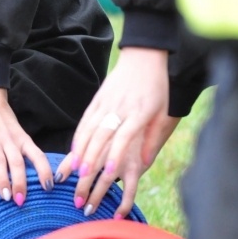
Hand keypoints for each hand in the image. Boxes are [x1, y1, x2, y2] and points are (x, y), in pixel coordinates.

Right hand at [0, 88, 51, 205]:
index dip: (44, 172)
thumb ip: (24, 151)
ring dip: (2, 181)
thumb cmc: (4, 120)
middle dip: (20, 183)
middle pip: (17, 163)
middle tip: (20, 201)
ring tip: (5, 197)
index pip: (38, 156)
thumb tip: (35, 177)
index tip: (49, 188)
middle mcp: (9, 141)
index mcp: (23, 140)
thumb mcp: (19, 134)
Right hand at [55, 47, 177, 217]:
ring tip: (74, 171)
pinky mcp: (96, 100)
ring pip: (89, 130)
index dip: (116, 156)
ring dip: (80, 152)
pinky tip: (74, 151)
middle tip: (83, 181)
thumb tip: (145, 163)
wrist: (143, 57)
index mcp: (138, 113)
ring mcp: (105, 103)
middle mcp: (119, 109)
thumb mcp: (163, 113)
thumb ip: (153, 138)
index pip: (124, 137)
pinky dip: (78, 137)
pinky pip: (85, 121)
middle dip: (91, 160)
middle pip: (101, 137)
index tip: (109, 174)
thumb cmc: (157, 88)